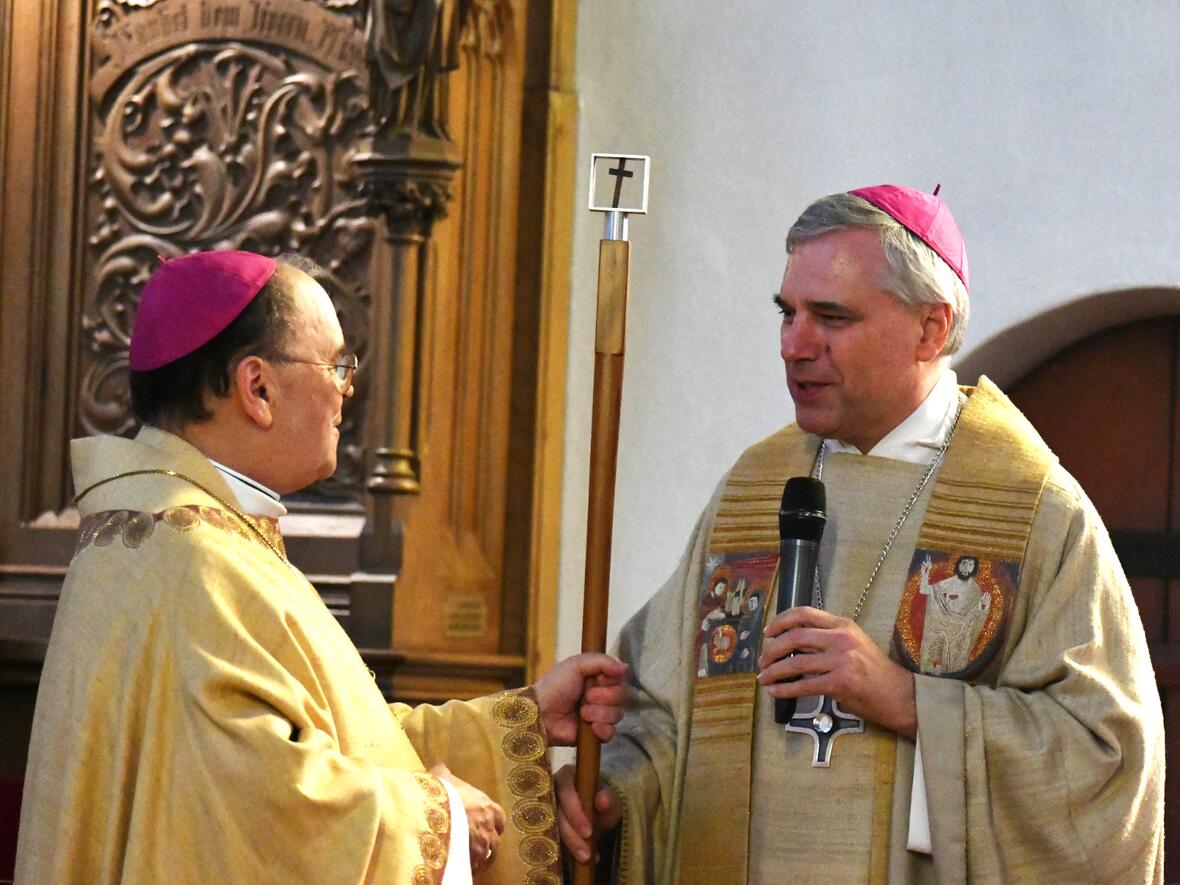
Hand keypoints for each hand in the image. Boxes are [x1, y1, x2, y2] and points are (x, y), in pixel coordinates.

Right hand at [429, 764, 505, 871]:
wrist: (431, 813)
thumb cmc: (440, 793)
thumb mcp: (442, 777)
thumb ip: (445, 773)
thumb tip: (440, 767)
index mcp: (487, 807)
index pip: (500, 817)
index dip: (493, 822)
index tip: (486, 824)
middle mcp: (488, 828)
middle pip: (495, 840)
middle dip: (487, 842)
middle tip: (475, 843)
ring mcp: (480, 847)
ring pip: (485, 857)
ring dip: (477, 856)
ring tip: (466, 857)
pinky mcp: (469, 861)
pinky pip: (471, 868)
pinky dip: (467, 867)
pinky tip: (458, 865)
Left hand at [533, 653, 628, 744]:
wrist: (541, 712)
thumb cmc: (555, 685)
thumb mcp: (576, 664)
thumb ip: (602, 661)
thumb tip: (625, 667)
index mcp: (598, 679)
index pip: (620, 679)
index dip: (611, 681)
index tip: (598, 680)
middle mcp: (602, 697)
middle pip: (622, 697)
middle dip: (604, 697)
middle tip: (586, 697)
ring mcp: (599, 716)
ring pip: (617, 714)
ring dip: (599, 712)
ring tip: (582, 712)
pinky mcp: (595, 734)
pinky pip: (611, 733)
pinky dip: (602, 729)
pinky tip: (591, 727)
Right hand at [553, 763, 622, 864]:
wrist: (597, 814)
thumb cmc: (602, 801)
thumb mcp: (611, 800)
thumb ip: (609, 799)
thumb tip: (601, 800)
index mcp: (566, 777)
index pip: (565, 792)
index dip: (574, 812)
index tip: (588, 832)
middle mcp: (550, 790)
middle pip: (556, 813)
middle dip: (571, 835)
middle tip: (586, 854)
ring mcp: (545, 809)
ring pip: (551, 828)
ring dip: (568, 846)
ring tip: (586, 859)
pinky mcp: (543, 826)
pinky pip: (548, 839)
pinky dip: (564, 851)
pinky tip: (578, 861)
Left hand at [756, 606, 916, 736]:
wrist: (900, 695)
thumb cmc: (874, 672)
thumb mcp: (853, 644)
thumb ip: (825, 640)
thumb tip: (791, 645)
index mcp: (843, 625)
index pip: (804, 613)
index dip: (780, 621)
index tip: (768, 632)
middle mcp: (841, 638)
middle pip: (794, 636)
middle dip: (772, 649)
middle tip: (762, 660)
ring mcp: (841, 660)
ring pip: (795, 662)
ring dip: (774, 671)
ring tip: (764, 677)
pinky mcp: (839, 683)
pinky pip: (804, 685)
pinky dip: (785, 689)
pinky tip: (775, 692)